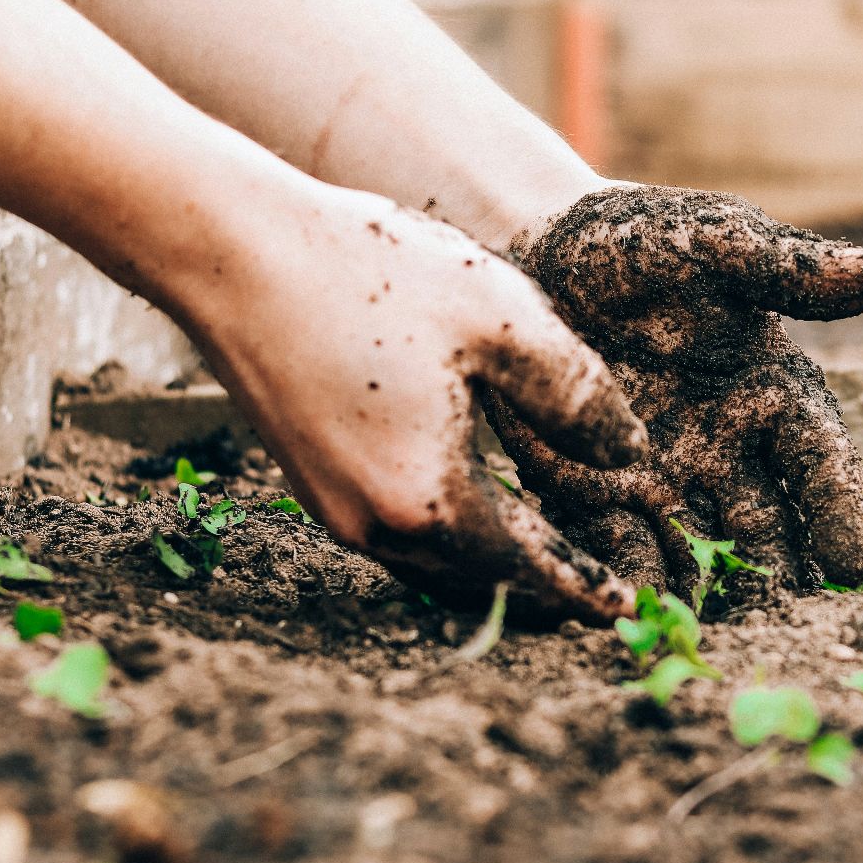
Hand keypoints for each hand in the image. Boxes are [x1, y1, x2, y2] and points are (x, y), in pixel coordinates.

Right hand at [176, 183, 646, 620]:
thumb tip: (630, 455)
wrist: (232, 251)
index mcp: (431, 499)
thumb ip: (578, 396)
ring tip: (548, 558)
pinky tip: (476, 507)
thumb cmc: (371, 274)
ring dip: (494, 568)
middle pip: (481, 582)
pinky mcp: (311, 482)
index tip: (626, 611)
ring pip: (436, 565)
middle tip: (598, 594)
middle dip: (542, 591)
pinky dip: (450, 538)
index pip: (529, 568)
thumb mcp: (504, 319)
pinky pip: (399, 536)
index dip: (583, 588)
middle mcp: (376, 526)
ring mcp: (335, 509)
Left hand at [487, 184, 862, 598]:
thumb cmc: (639, 241)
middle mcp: (728, 450)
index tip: (853, 567)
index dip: (838, 512)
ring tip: (715, 638)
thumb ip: (794, 269)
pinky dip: (631, 583)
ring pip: (700, 553)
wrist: (534, 250)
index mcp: (772, 393)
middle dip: (779, 577)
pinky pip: (620, 548)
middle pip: (767, 527)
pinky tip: (634, 616)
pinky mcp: (596, 494)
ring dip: (710, 596)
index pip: (819, 462)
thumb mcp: (716, 243)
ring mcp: (664, 479)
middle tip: (788, 625)